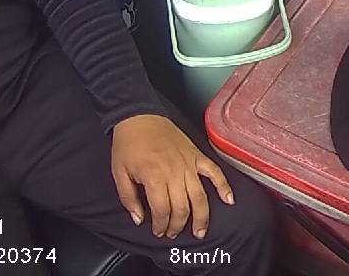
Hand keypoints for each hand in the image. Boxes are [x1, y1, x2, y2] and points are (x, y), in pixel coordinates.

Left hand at [111, 114, 233, 239]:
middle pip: (182, 207)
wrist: (139, 116)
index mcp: (154, 176)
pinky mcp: (197, 155)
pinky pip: (214, 172)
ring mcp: (189, 164)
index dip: (160, 225)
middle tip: (172, 233)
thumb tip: (139, 220)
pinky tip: (229, 200)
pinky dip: (224, 186)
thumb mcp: (119, 173)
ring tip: (200, 231)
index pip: (162, 210)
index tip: (157, 231)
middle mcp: (175, 172)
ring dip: (201, 217)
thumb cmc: (128, 145)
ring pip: (200, 196)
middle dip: (177, 225)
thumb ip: (128, 199)